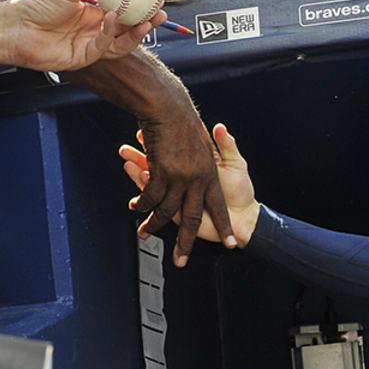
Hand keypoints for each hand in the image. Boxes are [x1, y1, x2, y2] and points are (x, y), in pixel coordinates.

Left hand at [2, 0, 154, 69]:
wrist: (15, 27)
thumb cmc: (34, 6)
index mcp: (92, 12)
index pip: (123, 9)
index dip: (140, 5)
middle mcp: (94, 29)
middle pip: (128, 28)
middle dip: (146, 22)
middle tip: (161, 11)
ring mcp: (90, 44)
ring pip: (121, 42)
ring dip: (136, 32)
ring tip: (148, 20)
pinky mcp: (83, 57)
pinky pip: (103, 47)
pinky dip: (110, 33)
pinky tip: (112, 18)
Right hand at [120, 122, 240, 265]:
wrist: (169, 107)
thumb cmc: (186, 122)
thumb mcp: (206, 138)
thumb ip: (221, 148)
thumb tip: (216, 159)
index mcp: (210, 174)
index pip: (219, 207)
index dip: (225, 226)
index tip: (232, 244)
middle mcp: (197, 180)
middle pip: (192, 220)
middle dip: (186, 243)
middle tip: (181, 262)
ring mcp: (179, 178)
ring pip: (166, 212)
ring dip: (153, 224)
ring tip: (144, 234)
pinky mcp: (161, 173)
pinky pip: (151, 198)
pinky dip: (142, 205)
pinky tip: (137, 210)